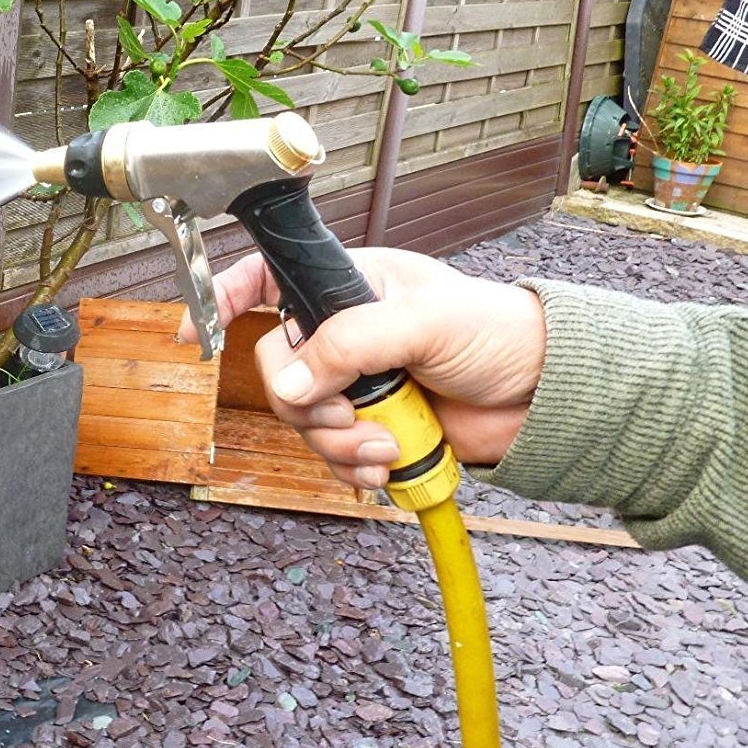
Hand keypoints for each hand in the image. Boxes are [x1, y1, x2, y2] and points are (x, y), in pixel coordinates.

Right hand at [176, 249, 546, 488]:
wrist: (549, 398)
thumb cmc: (500, 334)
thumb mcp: (424, 323)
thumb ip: (349, 346)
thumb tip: (288, 388)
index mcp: (350, 286)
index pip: (268, 278)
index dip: (226, 298)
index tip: (198, 330)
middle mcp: (343, 335)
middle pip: (277, 371)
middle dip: (307, 405)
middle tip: (349, 412)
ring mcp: (356, 385)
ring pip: (302, 422)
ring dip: (339, 444)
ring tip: (386, 445)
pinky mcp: (372, 429)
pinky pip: (332, 457)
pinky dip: (355, 469)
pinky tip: (388, 465)